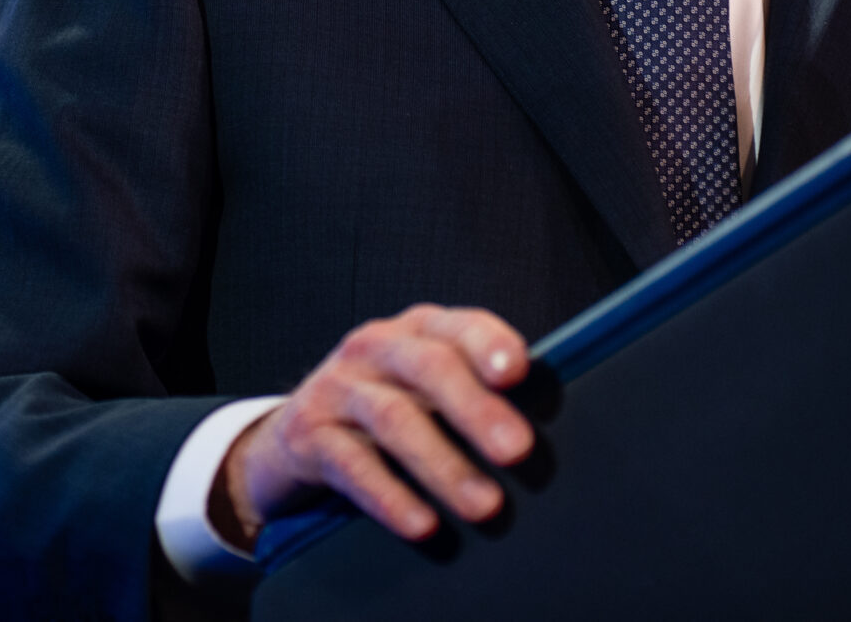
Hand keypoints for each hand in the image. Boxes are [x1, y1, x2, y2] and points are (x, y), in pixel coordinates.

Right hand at [210, 303, 531, 546]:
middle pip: (427, 367)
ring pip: (392, 418)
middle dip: (475, 409)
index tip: (519, 373)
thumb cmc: (389, 408)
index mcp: (416, 330)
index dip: (488, 344)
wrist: (298, 434)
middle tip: (516, 450)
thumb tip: (552, 432)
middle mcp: (374, 348)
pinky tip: (423, 524)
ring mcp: (337, 388)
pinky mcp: (308, 434)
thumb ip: (478, 393)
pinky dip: (390, 496)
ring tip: (486, 506)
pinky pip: (351, 465)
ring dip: (443, 464)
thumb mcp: (427, 389)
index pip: (457, 326)